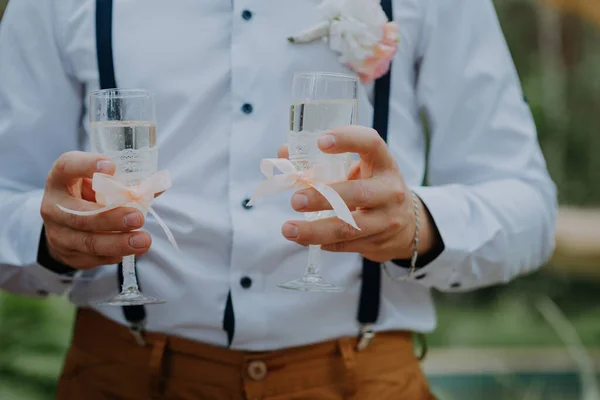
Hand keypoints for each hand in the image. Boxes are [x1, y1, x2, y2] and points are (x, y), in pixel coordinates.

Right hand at [40, 151, 151, 269]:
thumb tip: (158, 186)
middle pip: (80, 215)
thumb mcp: (99, 183)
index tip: (111, 167)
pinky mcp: (66, 254)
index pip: (68, 166)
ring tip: (143, 240)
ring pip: (88, 241)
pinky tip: (131, 251)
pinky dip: (114, 255)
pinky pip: (92, 258)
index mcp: (61, 179)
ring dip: (118, 242)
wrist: (63, 224)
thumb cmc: (88, 196)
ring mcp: (57, 232)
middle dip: (111, 218)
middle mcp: (54, 205)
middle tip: (138, 218)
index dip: (87, 166)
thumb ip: (125, 182)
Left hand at [278, 126, 435, 262]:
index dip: (347, 139)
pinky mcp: (378, 242)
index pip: (371, 144)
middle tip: (295, 200)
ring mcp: (387, 220)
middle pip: (357, 194)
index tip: (320, 141)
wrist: (407, 227)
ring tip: (289, 229)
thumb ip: (324, 162)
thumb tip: (283, 154)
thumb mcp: (359, 171)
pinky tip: (303, 239)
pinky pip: (345, 244)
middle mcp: (390, 190)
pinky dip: (321, 242)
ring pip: (349, 227)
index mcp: (383, 164)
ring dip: (315, 230)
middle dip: (323, 198)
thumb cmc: (373, 189)